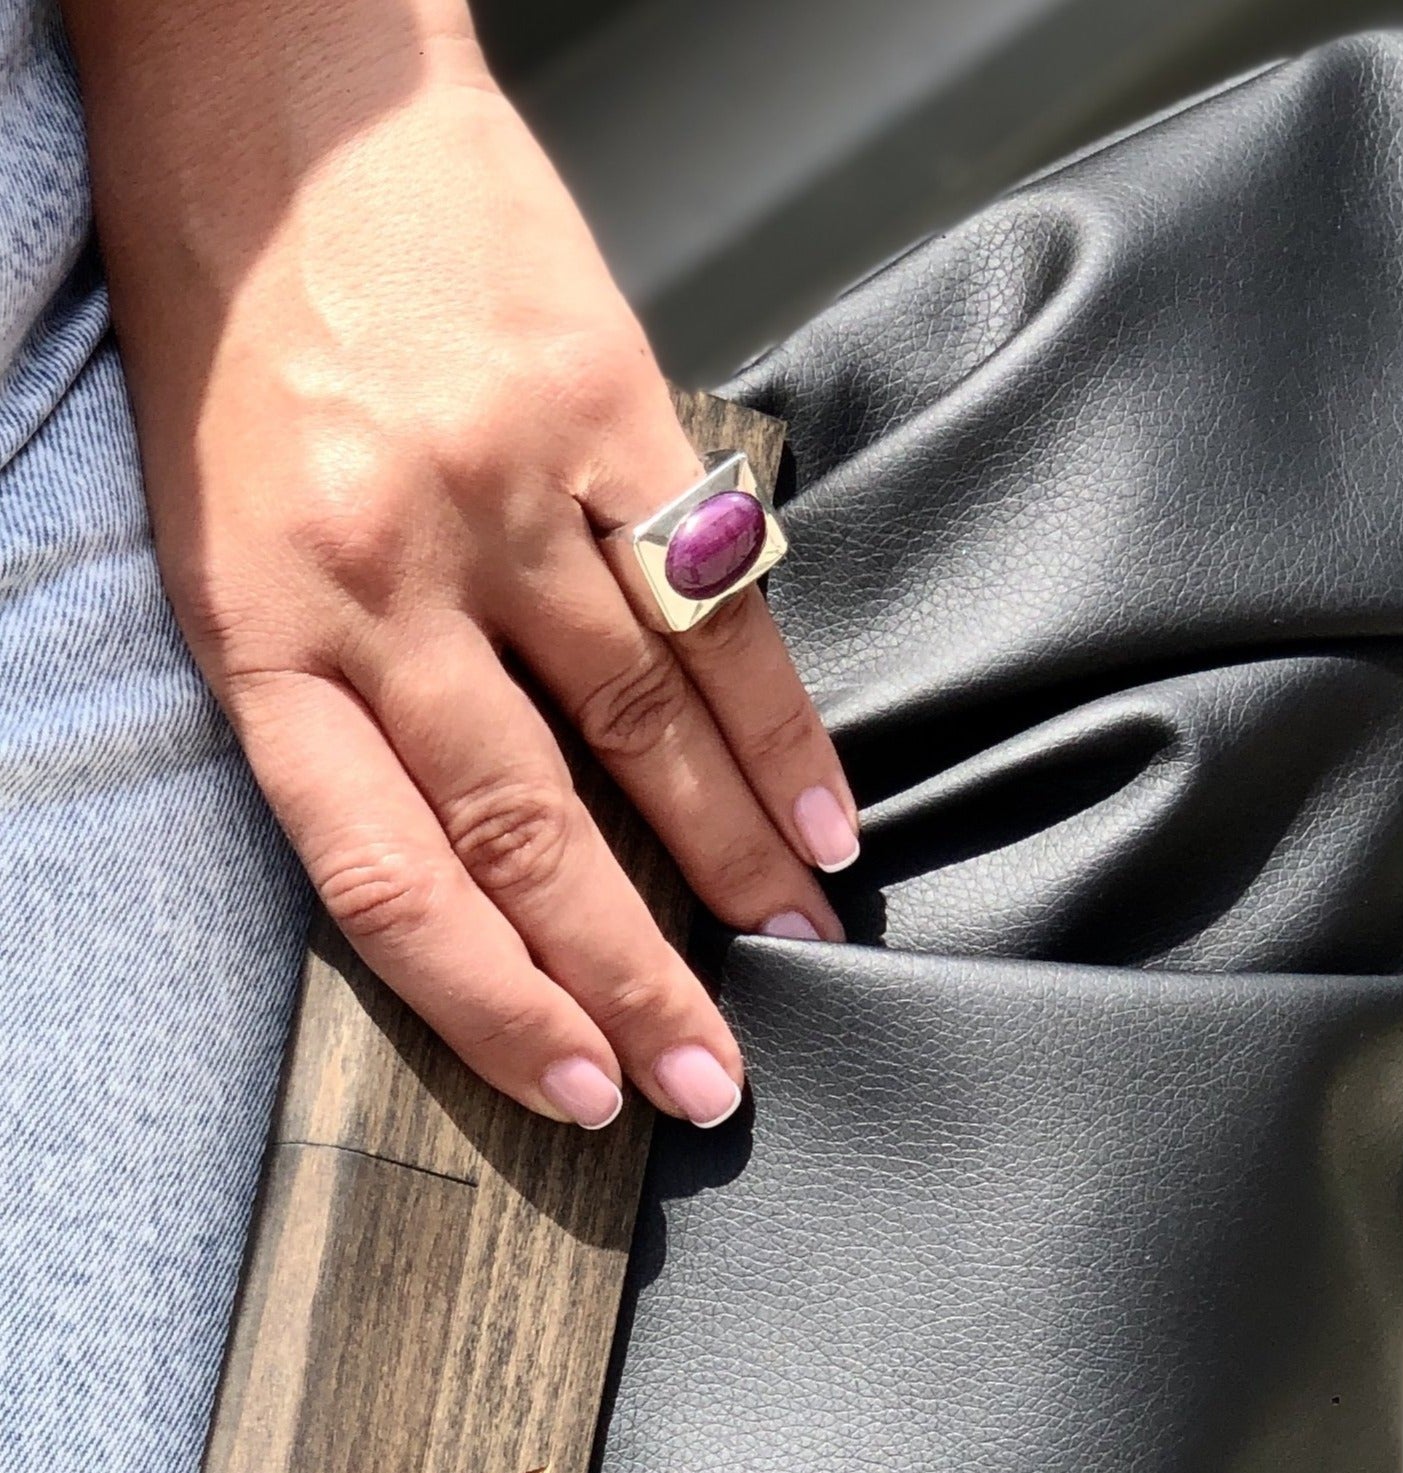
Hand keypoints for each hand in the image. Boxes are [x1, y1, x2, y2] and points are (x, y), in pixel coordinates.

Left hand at [63, 0, 858, 1127]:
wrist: (276, 94)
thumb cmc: (237, 328)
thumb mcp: (220, 540)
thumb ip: (341, 697)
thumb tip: (488, 855)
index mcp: (264, 625)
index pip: (390, 875)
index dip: (497, 1005)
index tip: (582, 1086)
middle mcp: (385, 574)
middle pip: (536, 826)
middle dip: (639, 974)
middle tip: (716, 1071)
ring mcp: (506, 492)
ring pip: (648, 724)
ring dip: (738, 857)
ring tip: (798, 943)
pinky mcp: (607, 409)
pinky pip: (713, 599)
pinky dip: (780, 720)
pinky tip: (825, 804)